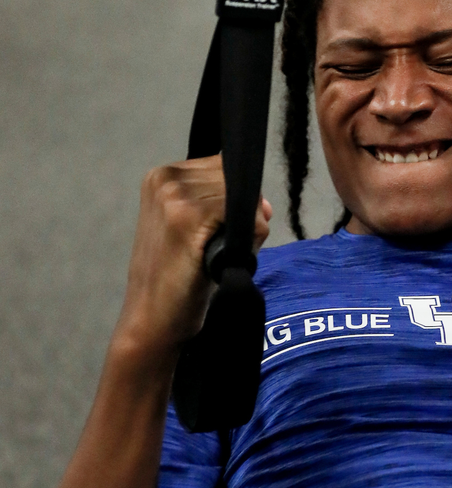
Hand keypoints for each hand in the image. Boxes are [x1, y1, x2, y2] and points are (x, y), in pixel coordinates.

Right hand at [116, 155, 271, 356]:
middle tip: (219, 251)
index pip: (225, 168)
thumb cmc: (177, 282)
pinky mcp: (187, 217)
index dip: (237, 201)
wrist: (152, 319)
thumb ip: (225, 208)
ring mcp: (174, 195)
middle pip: (236, 179)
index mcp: (163, 176)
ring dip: (246, 232)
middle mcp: (166, 178)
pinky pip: (246, 217)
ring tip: (216, 258)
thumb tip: (263, 204)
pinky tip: (222, 261)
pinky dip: (249, 243)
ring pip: (244, 198)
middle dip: (243, 215)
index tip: (221, 233)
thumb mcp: (196, 233)